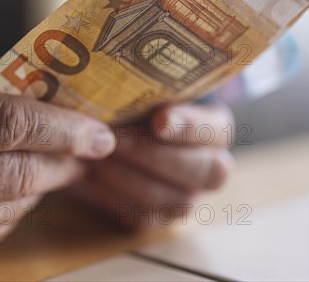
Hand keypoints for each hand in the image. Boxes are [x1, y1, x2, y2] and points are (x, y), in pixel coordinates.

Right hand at [0, 84, 115, 276]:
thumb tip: (47, 120)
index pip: (2, 124)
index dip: (59, 127)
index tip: (97, 131)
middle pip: (13, 172)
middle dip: (64, 161)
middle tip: (91, 148)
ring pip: (8, 209)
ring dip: (42, 188)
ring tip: (59, 167)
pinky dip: (11, 214)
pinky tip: (17, 195)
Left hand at [70, 102, 233, 230]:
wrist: (96, 138)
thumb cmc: (124, 104)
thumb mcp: (135, 90)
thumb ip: (142, 89)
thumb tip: (129, 90)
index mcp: (213, 128)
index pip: (216, 129)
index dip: (189, 126)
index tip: (158, 120)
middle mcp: (209, 166)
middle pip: (204, 170)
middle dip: (153, 154)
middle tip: (114, 139)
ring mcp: (186, 197)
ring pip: (175, 200)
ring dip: (130, 177)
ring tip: (97, 156)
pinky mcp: (155, 218)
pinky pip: (144, 217)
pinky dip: (116, 198)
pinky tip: (92, 177)